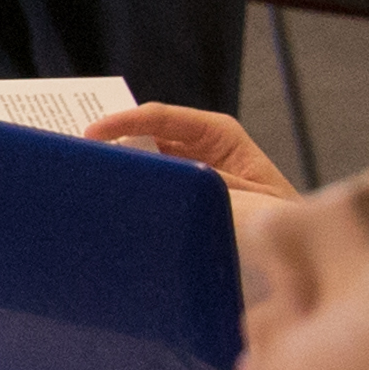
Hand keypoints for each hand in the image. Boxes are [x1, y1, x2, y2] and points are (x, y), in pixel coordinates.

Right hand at [93, 103, 292, 202]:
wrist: (294, 252)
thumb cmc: (276, 220)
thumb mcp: (237, 196)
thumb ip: (195, 180)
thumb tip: (151, 171)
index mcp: (219, 134)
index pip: (160, 117)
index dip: (121, 122)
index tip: (89, 134)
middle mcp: (201, 143)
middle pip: (146, 131)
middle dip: (111, 137)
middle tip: (74, 149)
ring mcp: (190, 165)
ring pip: (143, 154)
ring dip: (116, 160)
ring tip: (82, 166)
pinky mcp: (181, 189)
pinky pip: (150, 178)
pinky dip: (128, 181)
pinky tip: (106, 189)